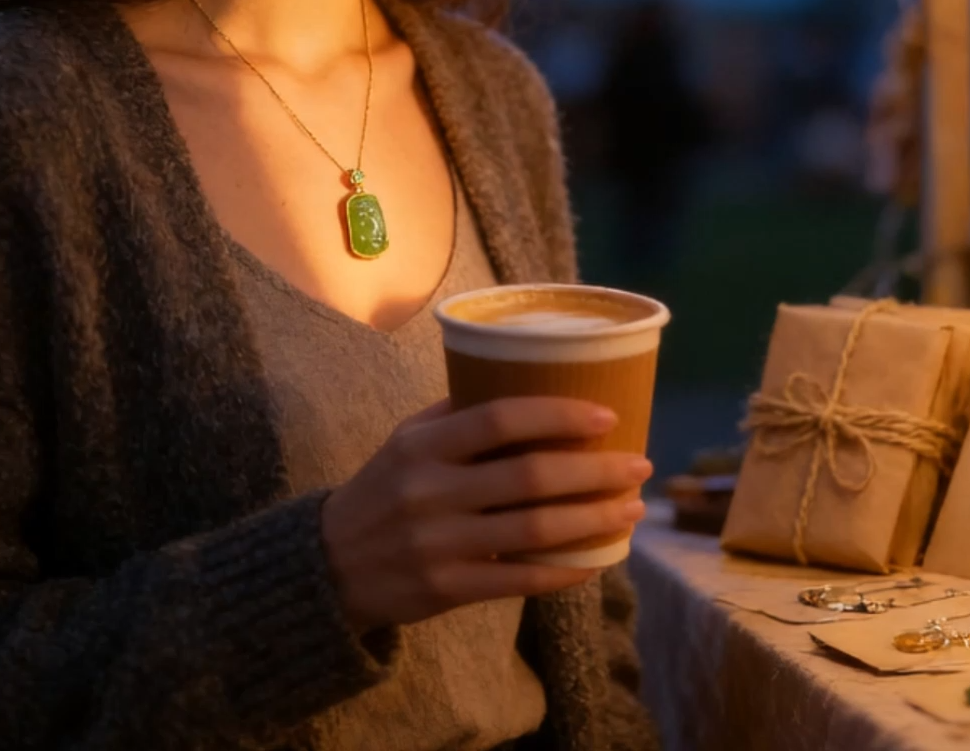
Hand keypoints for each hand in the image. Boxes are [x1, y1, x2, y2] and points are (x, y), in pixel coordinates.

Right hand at [319, 395, 651, 632]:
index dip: (557, 414)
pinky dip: (565, 568)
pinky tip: (597, 557)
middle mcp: (432, 491)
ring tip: (631, 509)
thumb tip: (526, 380)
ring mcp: (441, 543)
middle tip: (639, 464)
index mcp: (424, 445)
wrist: (330, 564)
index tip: (606, 415)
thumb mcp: (406, 440)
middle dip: (594, 470)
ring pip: (534, 530)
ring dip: (593, 519)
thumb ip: (458, 413)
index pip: (500, 418)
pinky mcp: (448, 588)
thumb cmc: (383, 489)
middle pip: (529, 477)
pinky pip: (520, 579)